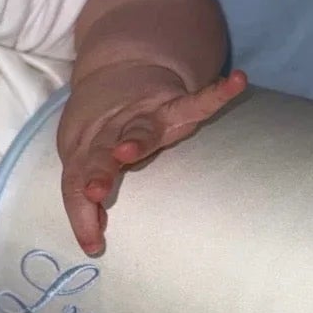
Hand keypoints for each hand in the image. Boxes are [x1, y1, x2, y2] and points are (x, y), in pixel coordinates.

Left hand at [57, 61, 246, 255]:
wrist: (119, 67)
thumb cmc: (102, 129)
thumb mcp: (85, 159)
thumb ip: (90, 199)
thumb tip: (93, 241)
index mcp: (87, 150)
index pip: (77, 183)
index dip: (81, 214)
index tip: (92, 244)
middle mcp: (112, 133)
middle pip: (101, 154)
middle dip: (98, 172)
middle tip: (94, 189)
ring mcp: (143, 117)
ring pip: (138, 130)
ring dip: (135, 140)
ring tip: (128, 150)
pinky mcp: (172, 105)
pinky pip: (196, 102)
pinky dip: (216, 94)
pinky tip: (236, 83)